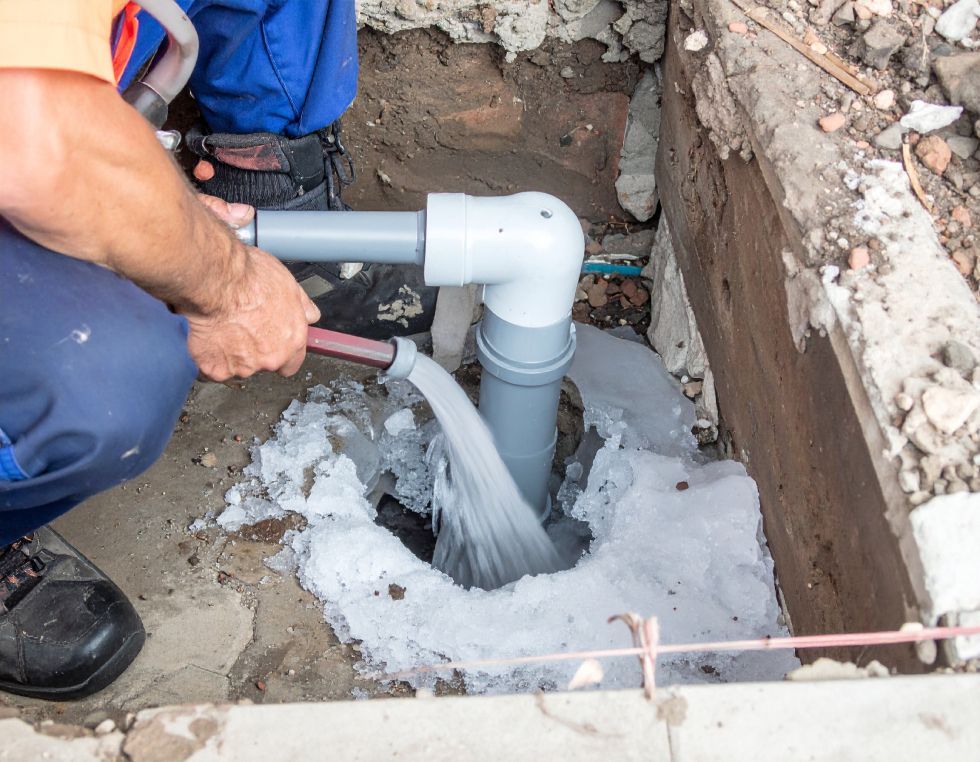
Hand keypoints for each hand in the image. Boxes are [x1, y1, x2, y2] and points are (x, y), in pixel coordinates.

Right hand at [182, 197, 319, 380]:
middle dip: (255, 351)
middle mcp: (271, 359)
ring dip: (231, 353)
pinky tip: (209, 335)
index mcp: (292, 341)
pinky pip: (212, 368)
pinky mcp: (216, 369)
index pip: (292, 363)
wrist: (218, 281)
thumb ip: (303, 307)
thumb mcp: (290, 285)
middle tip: (242, 327)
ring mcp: (243, 367)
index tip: (271, 344)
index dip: (281, 354)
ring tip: (224, 326)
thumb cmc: (251, 279)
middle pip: (264, 365)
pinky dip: (209, 356)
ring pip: (237, 367)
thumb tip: (310, 315)